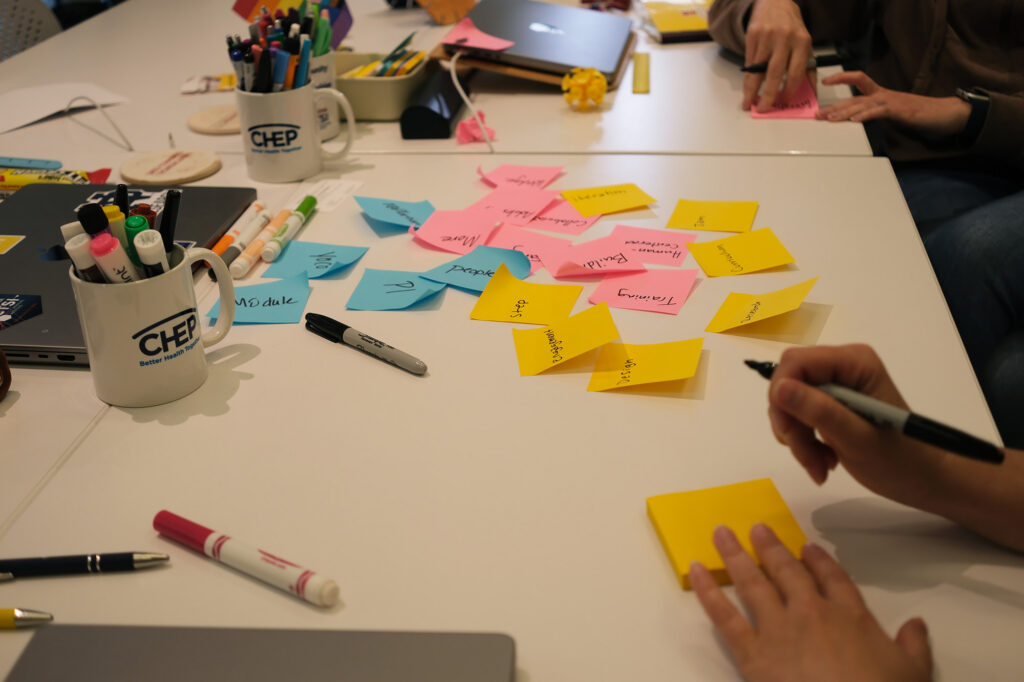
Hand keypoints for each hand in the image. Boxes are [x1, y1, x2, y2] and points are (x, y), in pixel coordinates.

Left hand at [691, 524, 932, 681]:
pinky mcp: (752, 653)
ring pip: (752, 582)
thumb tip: (918, 624)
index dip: (819, 560)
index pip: (832, 577)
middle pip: (788, 571)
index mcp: (850, 615)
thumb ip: (914, 646)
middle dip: (771, 547)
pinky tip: (697, 571)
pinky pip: (725, 617)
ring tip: (721, 534)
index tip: (807, 546)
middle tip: (757, 528)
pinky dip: (708, 591)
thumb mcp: (913, 674)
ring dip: (735, 555)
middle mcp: (811, 612)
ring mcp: (778, 629)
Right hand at [743, 0, 812, 111]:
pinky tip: (747, 88)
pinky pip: (749, 62)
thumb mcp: (805, 43)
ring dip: (752, 89)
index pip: (796, 71)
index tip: (784, 102)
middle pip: (775, 72)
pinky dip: (747, 77)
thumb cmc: (792, 28)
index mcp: (802, 42)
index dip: (790, 89)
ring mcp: (767, 36)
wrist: (776, 2)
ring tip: (749, 103)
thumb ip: (808, 66)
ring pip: (758, 69)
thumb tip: (810, 92)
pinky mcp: (753, 35)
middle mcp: (785, 38)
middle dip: (769, 93)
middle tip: (764, 109)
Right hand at [766, 344, 952, 511]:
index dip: (782, 394)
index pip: (796, 363)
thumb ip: (819, 411)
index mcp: (854, 362)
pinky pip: (797, 416)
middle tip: (806, 457)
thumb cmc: (898, 460)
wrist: (921, 480)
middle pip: (788, 383)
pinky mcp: (829, 403)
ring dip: (797, 438)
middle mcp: (842, 366)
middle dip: (790, 423)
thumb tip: (779, 388)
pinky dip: (802, 442)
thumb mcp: (857, 439)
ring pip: (788, 403)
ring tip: (820, 465)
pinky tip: (823, 459)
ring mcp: (835, 384)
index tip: (787, 432)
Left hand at [817, 72, 970, 137]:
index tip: (825, 82)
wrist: (945, 113)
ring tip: (829, 119)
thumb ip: (876, 113)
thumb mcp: (893, 112)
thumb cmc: (920, 113)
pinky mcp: (900, 110)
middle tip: (818, 115)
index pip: (858, 79)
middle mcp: (884, 95)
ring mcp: (892, 101)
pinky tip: (854, 120)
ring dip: (844, 112)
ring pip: (862, 104)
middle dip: (834, 107)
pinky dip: (866, 115)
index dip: (842, 78)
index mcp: (881, 94)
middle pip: (854, 98)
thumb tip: (859, 119)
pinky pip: (879, 112)